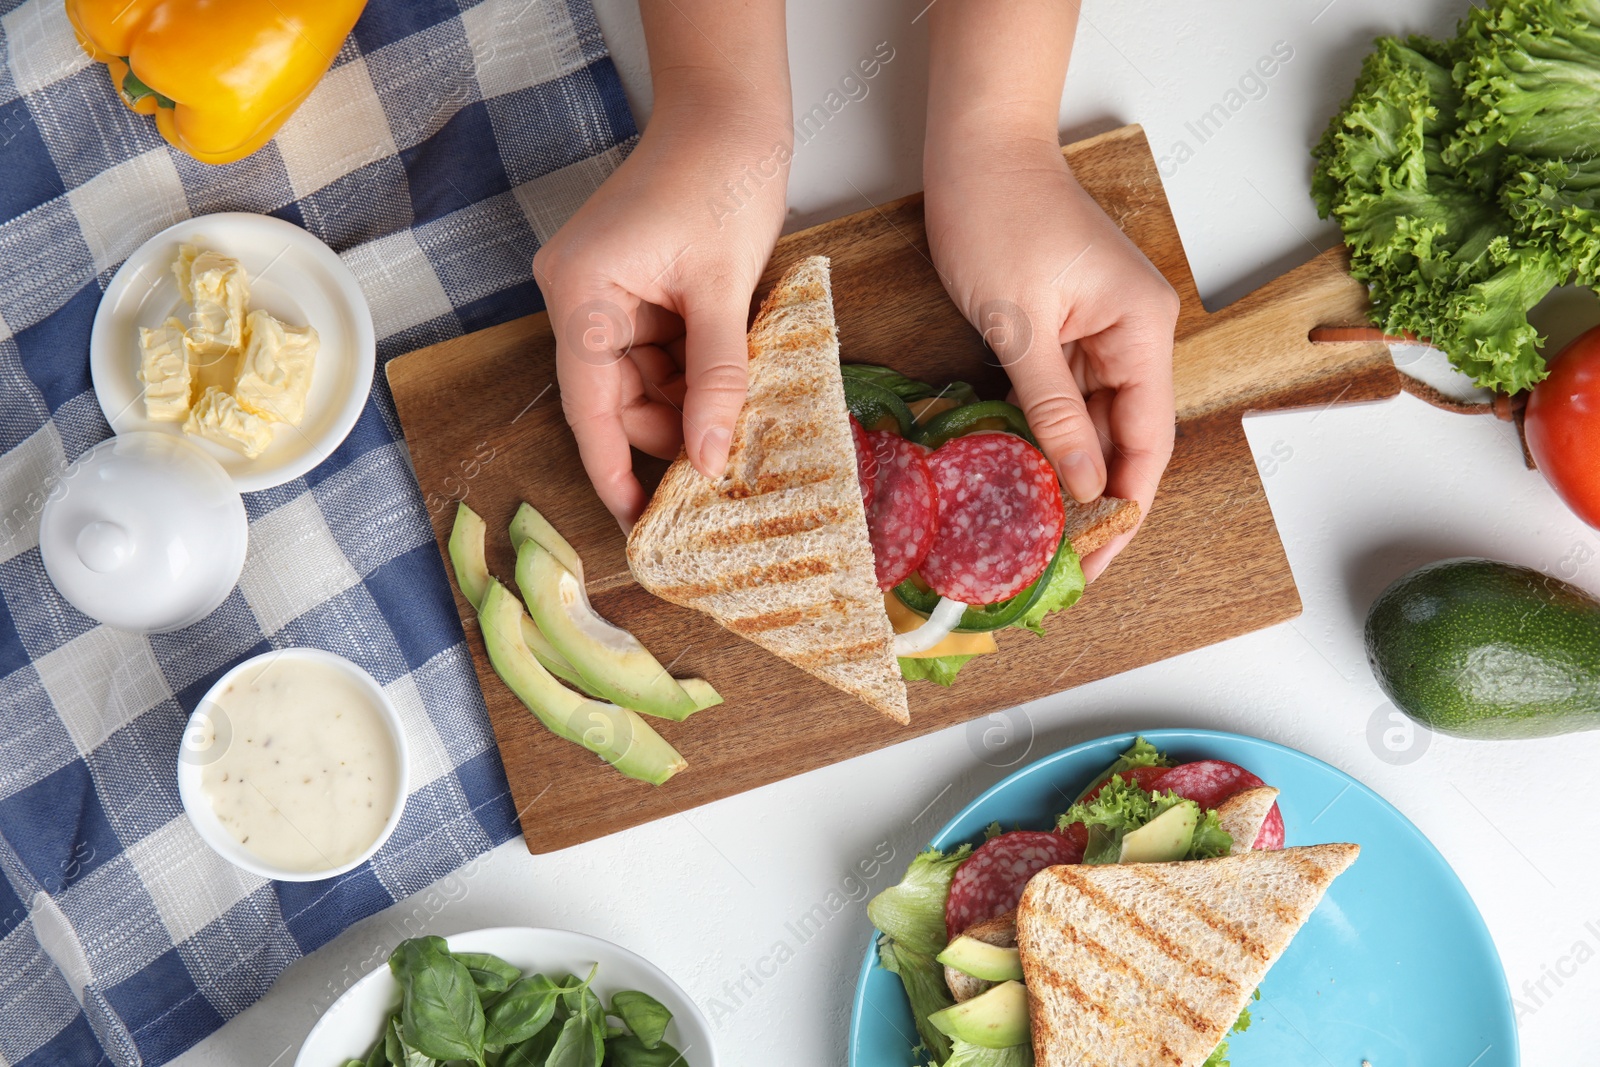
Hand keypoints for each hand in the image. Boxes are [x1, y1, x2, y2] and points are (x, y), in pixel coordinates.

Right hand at [533, 100, 789, 526]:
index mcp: (581, 292)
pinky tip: (729, 389)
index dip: (613, 471)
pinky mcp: (630, 288)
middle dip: (667, 433)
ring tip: (738, 425)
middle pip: (616, 397)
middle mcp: (577, 295)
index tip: (639, 526)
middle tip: (718, 478)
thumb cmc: (722, 179)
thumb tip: (711, 461)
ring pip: (642, 380)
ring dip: (687, 404)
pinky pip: (657, 353)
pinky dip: (692, 374)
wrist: (729, 113)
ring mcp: (602, 292)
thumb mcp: (724, 292)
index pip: (588, 406)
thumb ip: (716, 380)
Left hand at [924, 133, 1178, 580]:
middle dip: (1097, 501)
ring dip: (1072, 473)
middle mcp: (1137, 333)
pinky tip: (1028, 476)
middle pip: (1127, 438)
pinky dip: (1050, 435)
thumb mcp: (1017, 326)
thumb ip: (1052, 410)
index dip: (1126, 508)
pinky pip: (1071, 395)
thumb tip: (1083, 485)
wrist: (979, 148)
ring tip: (1038, 535)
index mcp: (1142, 330)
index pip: (1148, 441)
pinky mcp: (1073, 326)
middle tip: (1059, 566)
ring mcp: (1106, 330)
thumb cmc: (998, 216)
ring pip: (1097, 422)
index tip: (1097, 562)